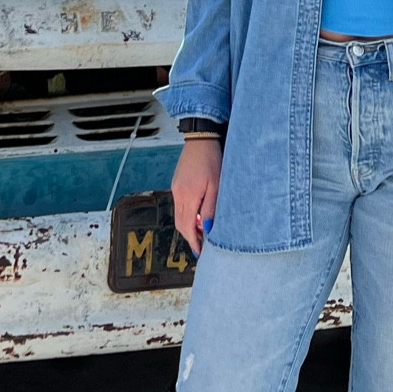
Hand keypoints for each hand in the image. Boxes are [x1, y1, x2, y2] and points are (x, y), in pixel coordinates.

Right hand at [171, 138, 220, 252]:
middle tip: (203, 244)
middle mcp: (178, 194)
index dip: (194, 242)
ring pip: (179, 215)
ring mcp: (175, 188)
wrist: (201, 139)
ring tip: (204, 230)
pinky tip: (199, 213)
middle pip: (180, 224)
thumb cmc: (212, 160)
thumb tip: (208, 229)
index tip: (201, 252)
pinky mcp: (176, 184)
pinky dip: (187, 214)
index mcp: (188, 196)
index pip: (188, 227)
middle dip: (191, 237)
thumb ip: (211, 209)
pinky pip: (180, 205)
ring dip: (189, 226)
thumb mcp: (216, 186)